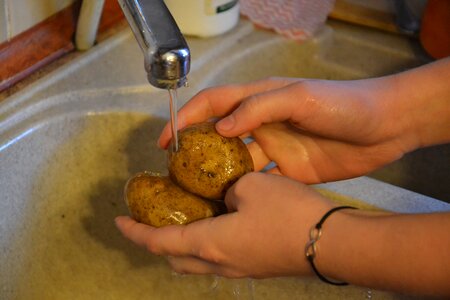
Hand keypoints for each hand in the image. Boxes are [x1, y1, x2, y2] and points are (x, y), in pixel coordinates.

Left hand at [115, 172, 333, 277]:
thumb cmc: (287, 213)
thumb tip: (229, 194)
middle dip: (156, 241)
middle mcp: (219, 262)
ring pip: (196, 261)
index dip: (135, 232)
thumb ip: (230, 188)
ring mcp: (239, 269)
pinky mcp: (256, 267)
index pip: (159, 241)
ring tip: (180, 220)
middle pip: (174, 258)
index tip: (118, 221)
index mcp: (210, 243)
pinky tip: (216, 222)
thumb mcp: (251, 185)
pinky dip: (204, 243)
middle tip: (150, 220)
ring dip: (180, 244)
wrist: (332, 242)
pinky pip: (217, 258)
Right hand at [158, 77, 416, 183]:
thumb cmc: (343, 104)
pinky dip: (245, 193)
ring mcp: (276, 149)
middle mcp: (262, 123)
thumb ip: (259, 108)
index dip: (187, 118)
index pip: (214, 104)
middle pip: (219, 136)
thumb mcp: (300, 98)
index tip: (167, 140)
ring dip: (218, 175)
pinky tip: (231, 206)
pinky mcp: (290, 171)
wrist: (385, 127)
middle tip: (176, 174)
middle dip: (196, 151)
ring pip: (237, 162)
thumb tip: (221, 127)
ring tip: (197, 195)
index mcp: (260, 99)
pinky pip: (260, 182)